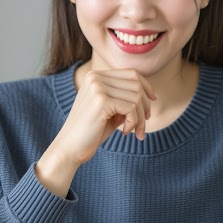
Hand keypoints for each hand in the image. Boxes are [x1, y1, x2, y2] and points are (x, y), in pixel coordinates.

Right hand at [36, 68, 156, 196]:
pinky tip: (125, 132)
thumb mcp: (111, 111)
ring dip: (140, 118)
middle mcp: (95, 77)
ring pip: (136, 97)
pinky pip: (131, 108)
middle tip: (142, 125)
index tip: (153, 100)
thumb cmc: (91, 132)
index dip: (146, 86)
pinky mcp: (101, 101)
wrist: (70, 148)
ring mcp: (98, 87)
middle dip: (145, 106)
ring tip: (135, 132)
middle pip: (137, 85)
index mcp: (95, 76)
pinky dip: (134, 122)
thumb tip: (149, 94)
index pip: (132, 73)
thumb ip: (125, 99)